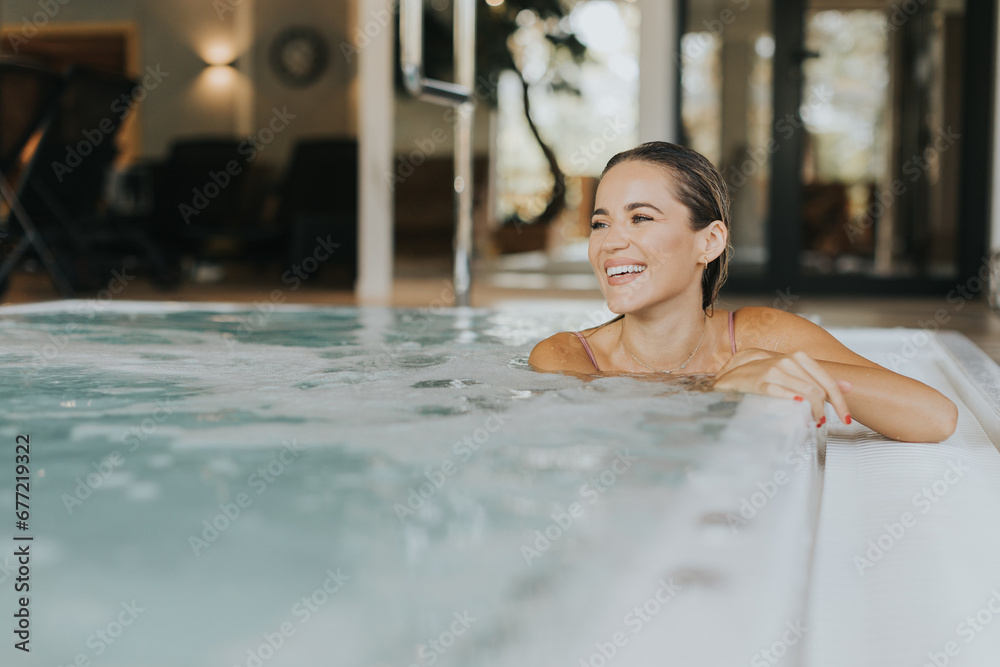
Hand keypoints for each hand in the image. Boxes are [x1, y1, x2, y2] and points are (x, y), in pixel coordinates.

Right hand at [712, 349, 852, 424]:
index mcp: (797, 358)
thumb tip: (848, 386)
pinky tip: (798, 414)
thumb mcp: (791, 376)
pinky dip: (795, 407)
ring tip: (810, 423)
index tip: (846, 417)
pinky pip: (784, 396)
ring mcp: (773, 370)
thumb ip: (817, 380)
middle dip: (824, 410)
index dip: (840, 401)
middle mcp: (787, 361)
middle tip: (820, 422)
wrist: (729, 380)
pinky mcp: (760, 382)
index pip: (826, 380)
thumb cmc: (760, 380)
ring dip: (812, 413)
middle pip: (818, 389)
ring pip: (806, 394)